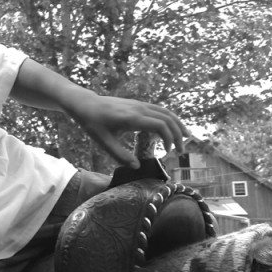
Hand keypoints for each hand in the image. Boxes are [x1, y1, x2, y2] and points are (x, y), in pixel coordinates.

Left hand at [65, 93, 188, 167]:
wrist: (86, 105)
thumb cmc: (93, 124)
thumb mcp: (103, 142)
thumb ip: (120, 155)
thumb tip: (137, 168)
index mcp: (132, 118)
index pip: (160, 125)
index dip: (169, 139)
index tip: (168, 152)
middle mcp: (139, 109)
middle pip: (167, 118)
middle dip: (178, 134)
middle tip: (181, 150)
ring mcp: (139, 104)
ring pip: (165, 112)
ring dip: (177, 124)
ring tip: (186, 137)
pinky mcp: (138, 104)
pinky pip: (159, 109)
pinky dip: (169, 118)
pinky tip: (171, 128)